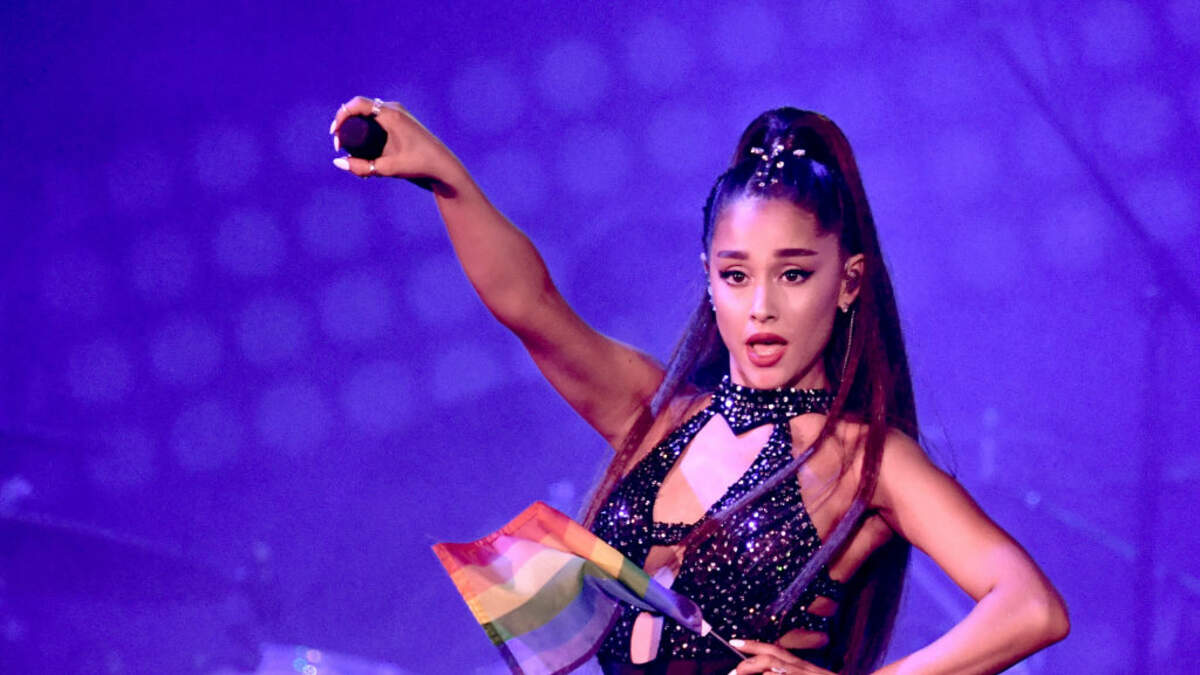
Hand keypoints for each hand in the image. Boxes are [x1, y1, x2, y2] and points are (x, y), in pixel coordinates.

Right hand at [328, 95, 457, 184]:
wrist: (443, 167)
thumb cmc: (418, 166)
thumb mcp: (387, 168)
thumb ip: (361, 167)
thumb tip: (337, 162)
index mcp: (391, 115)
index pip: (357, 104)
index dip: (341, 116)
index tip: (335, 134)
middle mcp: (394, 110)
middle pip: (360, 110)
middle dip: (347, 127)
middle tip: (341, 147)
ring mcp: (398, 115)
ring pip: (368, 117)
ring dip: (357, 131)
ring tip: (354, 156)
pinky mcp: (401, 123)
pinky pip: (377, 122)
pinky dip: (367, 134)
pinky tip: (365, 154)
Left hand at [727, 639, 835, 674]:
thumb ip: (789, 671)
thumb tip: (768, 672)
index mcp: (801, 665)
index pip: (774, 649)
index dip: (753, 645)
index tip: (734, 642)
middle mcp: (802, 668)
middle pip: (773, 655)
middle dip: (749, 658)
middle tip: (731, 668)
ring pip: (778, 665)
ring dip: (758, 667)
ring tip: (739, 672)